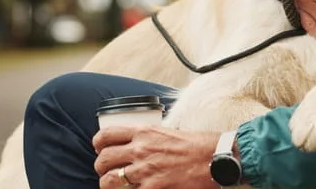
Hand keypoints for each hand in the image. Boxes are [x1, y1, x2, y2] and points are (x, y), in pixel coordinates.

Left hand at [93, 126, 218, 188]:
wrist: (216, 158)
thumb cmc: (199, 145)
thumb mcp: (170, 132)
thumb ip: (151, 138)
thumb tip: (139, 144)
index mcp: (144, 132)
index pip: (106, 135)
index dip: (99, 145)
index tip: (102, 150)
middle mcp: (141, 149)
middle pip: (104, 160)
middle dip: (102, 168)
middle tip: (108, 172)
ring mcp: (145, 170)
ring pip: (109, 180)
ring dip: (109, 185)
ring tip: (116, 187)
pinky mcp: (153, 188)